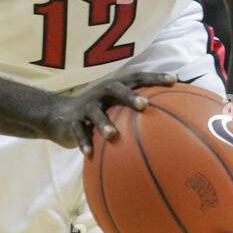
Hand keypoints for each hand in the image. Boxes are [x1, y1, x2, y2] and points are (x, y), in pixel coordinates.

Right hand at [45, 71, 176, 155]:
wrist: (58, 116)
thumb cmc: (98, 112)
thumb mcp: (114, 106)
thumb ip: (136, 110)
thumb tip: (172, 120)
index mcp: (115, 87)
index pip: (137, 78)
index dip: (154, 77)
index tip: (174, 80)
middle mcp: (101, 93)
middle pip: (115, 89)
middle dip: (129, 95)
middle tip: (144, 104)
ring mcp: (86, 107)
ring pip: (95, 113)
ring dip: (103, 123)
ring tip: (112, 135)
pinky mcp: (72, 122)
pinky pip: (78, 133)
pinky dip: (84, 142)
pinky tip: (89, 154)